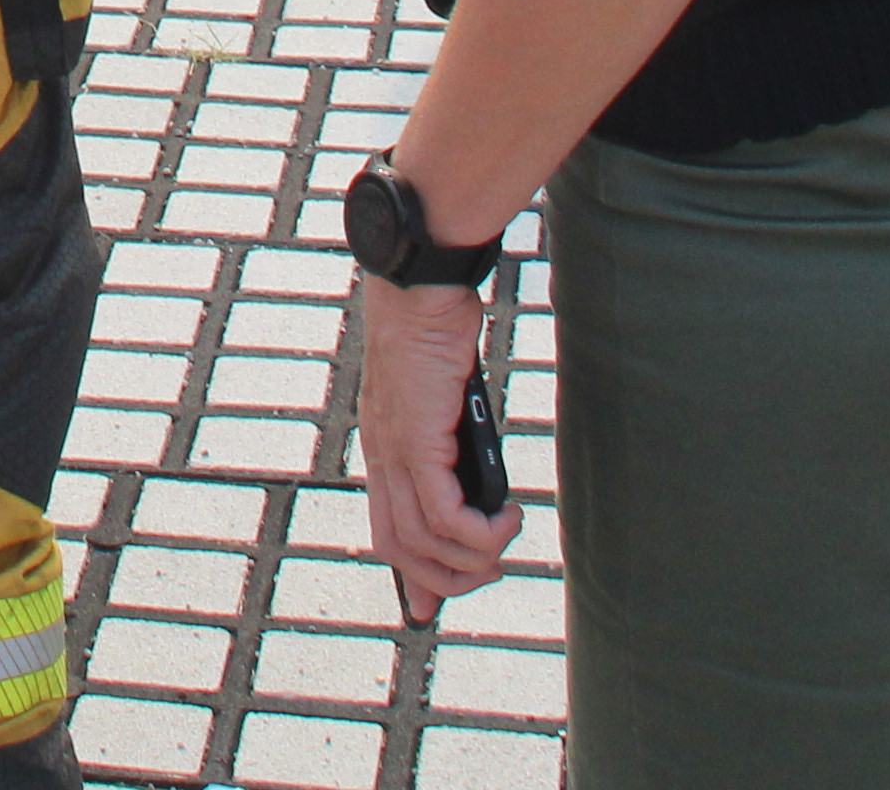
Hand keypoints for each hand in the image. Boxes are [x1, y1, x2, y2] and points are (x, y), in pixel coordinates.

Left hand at [350, 275, 523, 614]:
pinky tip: (508, 518)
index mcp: (384, 446)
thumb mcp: (444, 396)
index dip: (410, 573)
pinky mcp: (416, 440)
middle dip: (446, 579)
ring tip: (506, 539)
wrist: (420, 284)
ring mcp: (394, 449)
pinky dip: (477, 533)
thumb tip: (475, 469)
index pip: (386, 527)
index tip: (429, 605)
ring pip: (422, 541)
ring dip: (472, 559)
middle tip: (491, 570)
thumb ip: (452, 436)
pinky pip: (441, 515)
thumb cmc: (436, 327)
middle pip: (399, 549)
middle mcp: (381, 455)